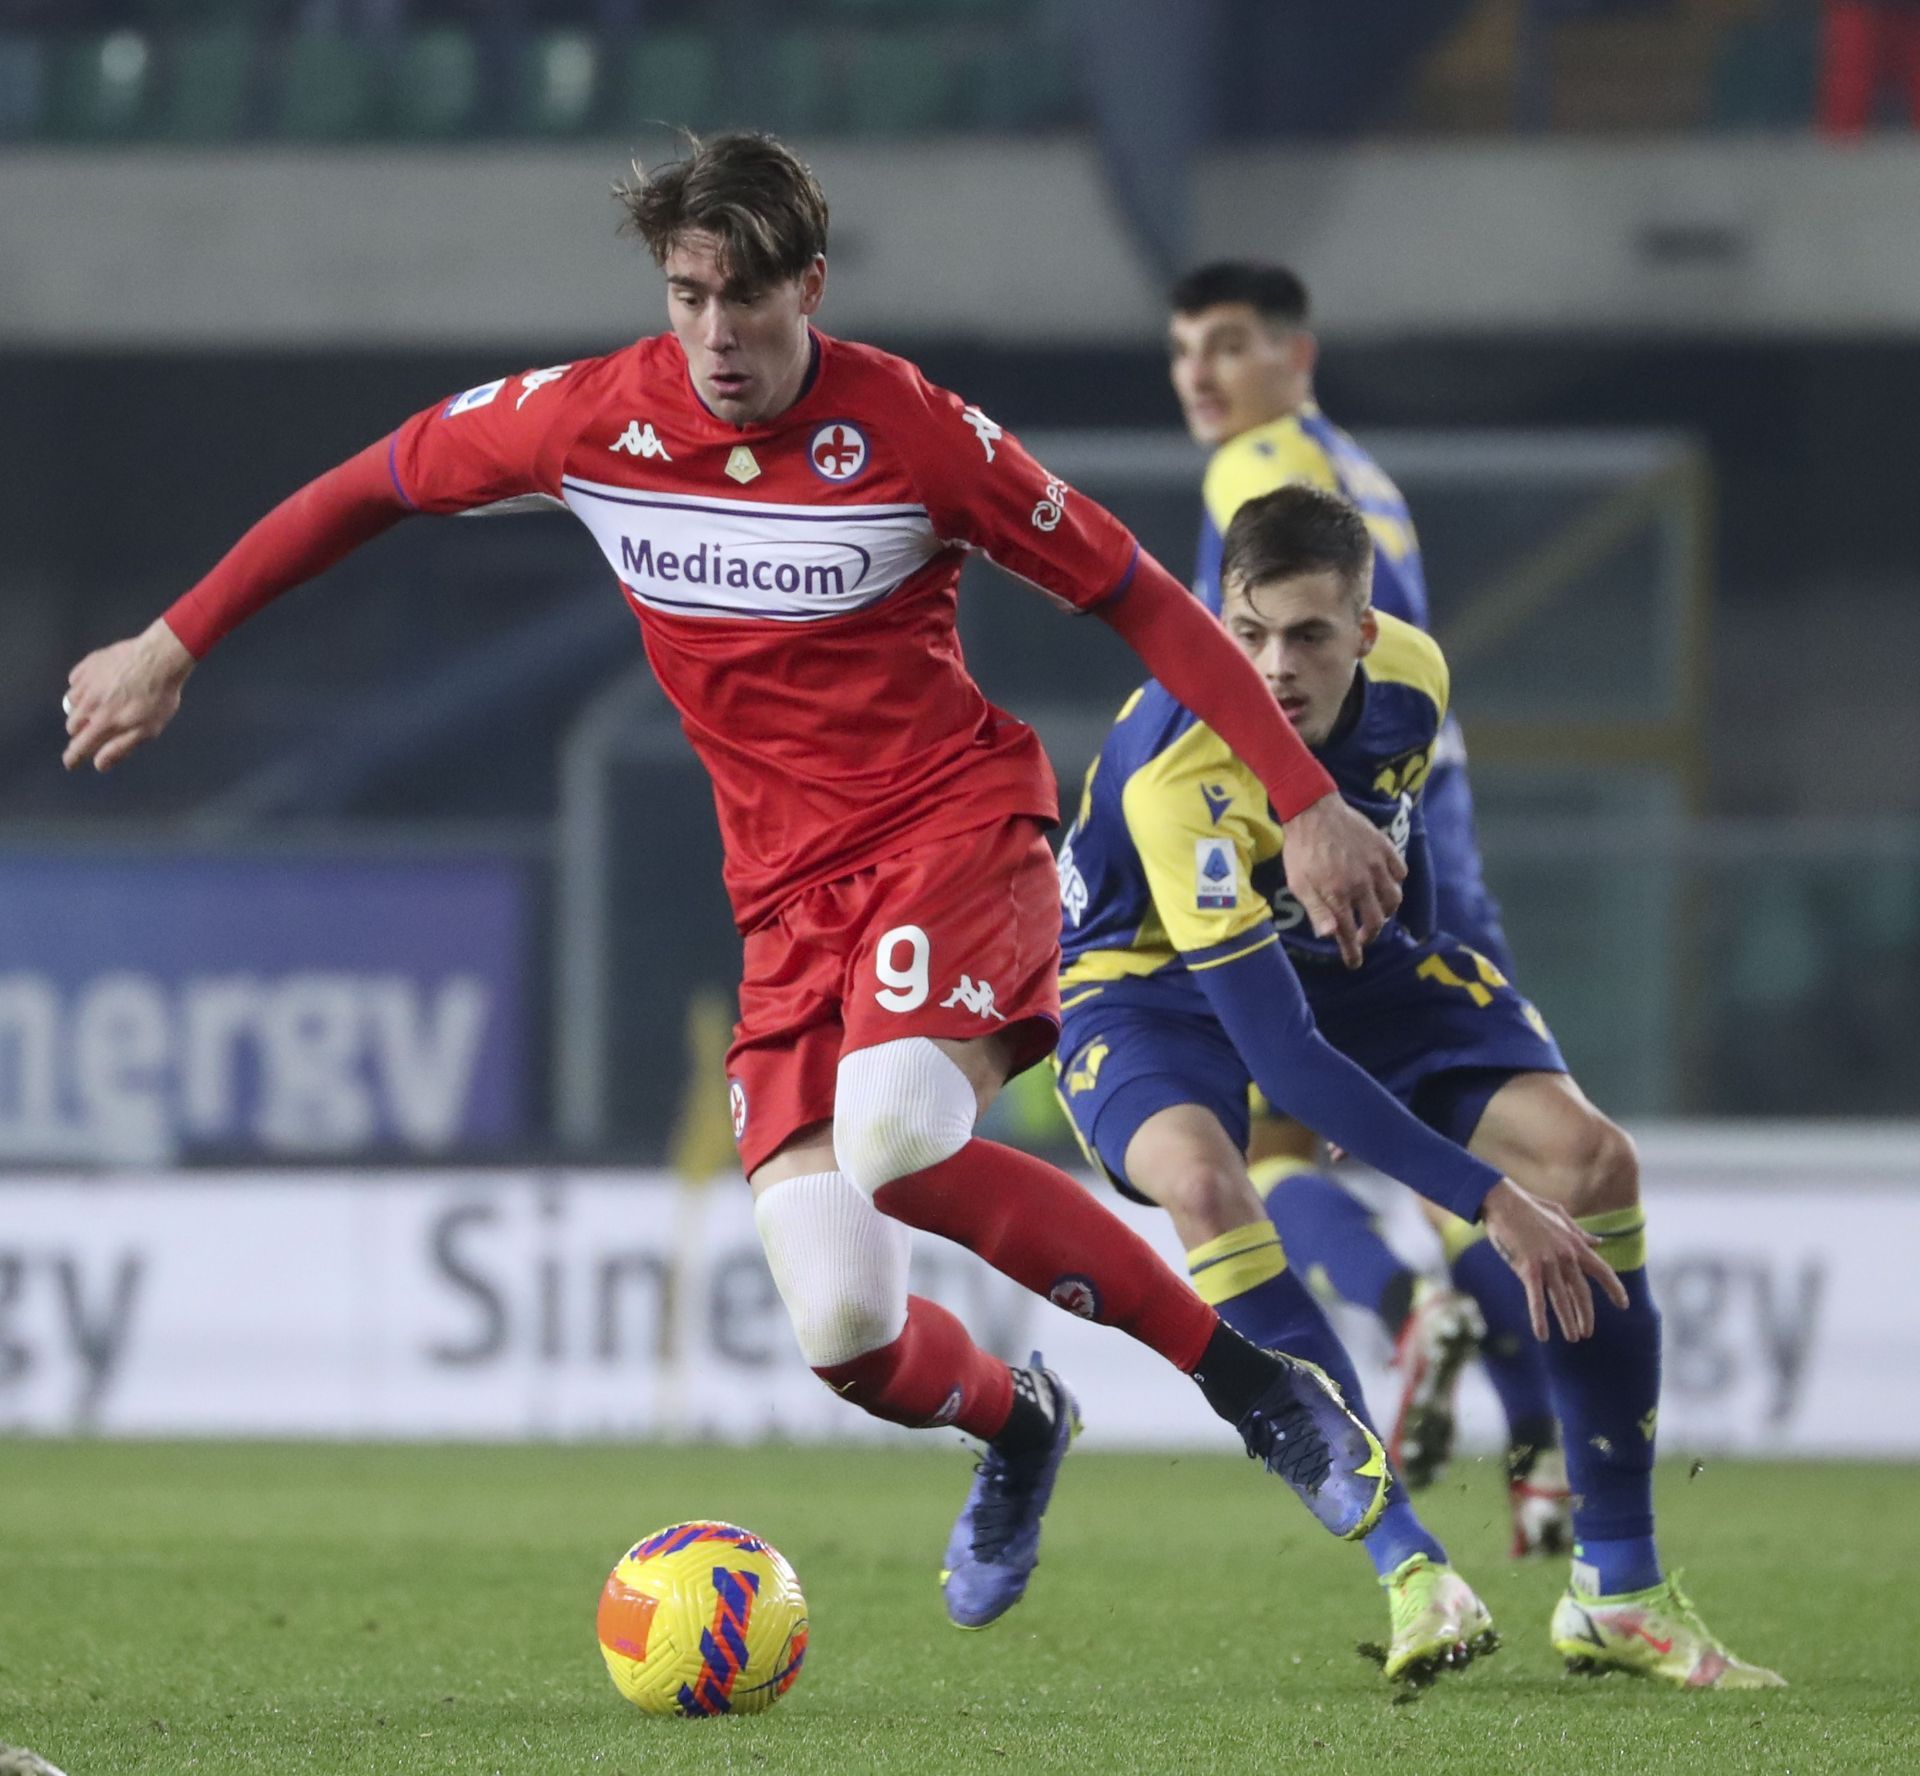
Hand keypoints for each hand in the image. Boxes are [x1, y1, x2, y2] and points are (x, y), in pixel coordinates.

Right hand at [62, 619, 194, 772]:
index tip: (70, 763)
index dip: (74, 757)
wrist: (159, 658)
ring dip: (81, 708)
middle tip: (97, 728)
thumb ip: (120, 748)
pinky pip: (75, 681)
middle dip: (81, 731)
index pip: (80, 746)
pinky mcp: (86, 665)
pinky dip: (82, 686)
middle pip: (73, 725)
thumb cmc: (158, 696)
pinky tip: (99, 685)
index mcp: (103, 722)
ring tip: (101, 704)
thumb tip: (99, 764)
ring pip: (71, 702)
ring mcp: (85, 683)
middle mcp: (88, 704)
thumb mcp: (147, 729)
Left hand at [1280, 791, 1405, 968]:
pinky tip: (1384, 883)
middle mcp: (1361, 883)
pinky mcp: (1385, 848)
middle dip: (1369, 935)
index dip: (1352, 952)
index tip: (1354, 963)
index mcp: (1338, 894)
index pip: (1349, 933)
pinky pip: (1400, 872)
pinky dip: (1396, 882)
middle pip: (1376, 921)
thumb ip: (1316, 911)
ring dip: (1385, 911)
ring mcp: (1376, 865)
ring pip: (1394, 899)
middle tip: (1361, 937)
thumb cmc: (1301, 850)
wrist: (1312, 810)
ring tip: (1374, 912)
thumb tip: (1330, 937)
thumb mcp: (1299, 884)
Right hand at [1480, 1178, 1628, 1341]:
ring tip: (1573, 1338)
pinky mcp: (1528, 1270)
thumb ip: (1580, 1233)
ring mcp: (1548, 1264)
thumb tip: (1598, 1242)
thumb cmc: (1528, 1206)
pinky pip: (1536, 1300)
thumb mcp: (1560, 1216)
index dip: (1614, 1289)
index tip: (1623, 1305)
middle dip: (1586, 1315)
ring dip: (1568, 1321)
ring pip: (1562, 1300)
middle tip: (1587, 1332)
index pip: (1602, 1271)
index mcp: (1575, 1244)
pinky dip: (1539, 1319)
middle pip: (1582, 1293)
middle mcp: (1566, 1256)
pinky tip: (1542, 1335)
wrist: (1502, 1201)